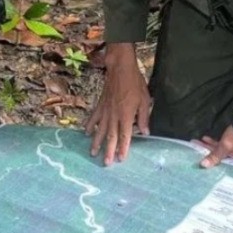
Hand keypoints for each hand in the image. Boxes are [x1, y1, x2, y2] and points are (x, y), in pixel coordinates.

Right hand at [85, 43, 150, 165]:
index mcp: (126, 115)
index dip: (123, 148)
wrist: (120, 69)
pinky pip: (94, 117)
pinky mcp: (100, 105)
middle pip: (111, 136)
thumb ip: (144, 118)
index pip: (125, 136)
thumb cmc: (135, 84)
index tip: (121, 159)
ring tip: (93, 153)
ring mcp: (105, 111)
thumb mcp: (144, 100)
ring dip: (97, 142)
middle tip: (106, 163)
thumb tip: (146, 132)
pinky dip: (89, 126)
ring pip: (100, 130)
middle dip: (108, 150)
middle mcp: (114, 116)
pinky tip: (86, 133)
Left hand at [199, 124, 232, 167]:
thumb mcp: (226, 146)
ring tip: (196, 144)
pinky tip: (204, 139)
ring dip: (207, 148)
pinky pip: (220, 147)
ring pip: (218, 153)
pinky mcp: (231, 145)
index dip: (211, 170)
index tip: (200, 169)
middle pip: (219, 162)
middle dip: (207, 157)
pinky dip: (213, 143)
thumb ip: (215, 156)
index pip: (223, 171)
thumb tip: (203, 165)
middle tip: (194, 155)